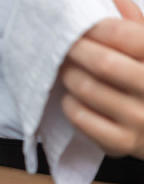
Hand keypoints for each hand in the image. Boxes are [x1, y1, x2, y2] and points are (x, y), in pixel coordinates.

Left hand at [60, 0, 143, 158]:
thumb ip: (133, 23)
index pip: (125, 36)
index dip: (96, 29)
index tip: (79, 27)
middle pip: (103, 63)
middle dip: (77, 51)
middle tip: (63, 47)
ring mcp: (139, 119)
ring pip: (88, 91)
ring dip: (70, 76)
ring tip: (66, 70)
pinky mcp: (122, 143)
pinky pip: (82, 119)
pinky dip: (70, 104)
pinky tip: (72, 97)